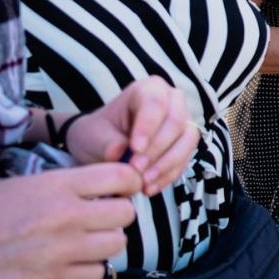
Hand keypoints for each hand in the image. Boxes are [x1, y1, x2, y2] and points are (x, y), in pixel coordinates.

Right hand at [0, 163, 140, 278]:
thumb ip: (66, 186)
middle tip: (99, 221)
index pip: (121, 176)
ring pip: (116, 245)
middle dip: (117, 217)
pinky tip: (70, 264)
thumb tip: (104, 190)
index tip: (123, 191)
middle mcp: (65, 216)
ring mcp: (60, 251)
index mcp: (57, 186)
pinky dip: (88, 270)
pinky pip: (96, 275)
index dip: (129, 183)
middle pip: (126, 214)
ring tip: (82, 244)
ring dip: (104, 245)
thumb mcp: (22, 185)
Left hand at [67, 77, 198, 195]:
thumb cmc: (97, 135)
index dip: (148, 126)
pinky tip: (149, 188)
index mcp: (147, 90)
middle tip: (136, 169)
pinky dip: (169, 175)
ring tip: (143, 182)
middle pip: (176, 121)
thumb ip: (105, 143)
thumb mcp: (92, 137)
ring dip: (167, 164)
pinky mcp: (185, 144)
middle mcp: (171, 101)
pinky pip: (186, 159)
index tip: (134, 149)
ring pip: (187, 140)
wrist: (101, 147)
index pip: (155, 103)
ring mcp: (182, 122)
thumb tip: (119, 152)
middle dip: (157, 148)